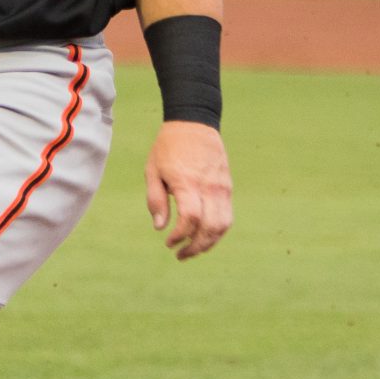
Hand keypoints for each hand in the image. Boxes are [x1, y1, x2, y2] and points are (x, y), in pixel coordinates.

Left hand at [145, 121, 232, 259]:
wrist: (194, 124)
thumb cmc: (167, 148)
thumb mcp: (152, 171)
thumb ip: (155, 200)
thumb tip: (160, 228)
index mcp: (187, 182)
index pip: (191, 218)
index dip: (180, 236)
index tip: (168, 242)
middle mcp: (208, 187)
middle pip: (210, 227)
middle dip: (196, 246)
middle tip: (180, 254)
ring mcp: (222, 187)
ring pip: (223, 225)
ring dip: (209, 243)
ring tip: (192, 250)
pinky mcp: (228, 187)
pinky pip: (227, 216)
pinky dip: (217, 231)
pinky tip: (203, 236)